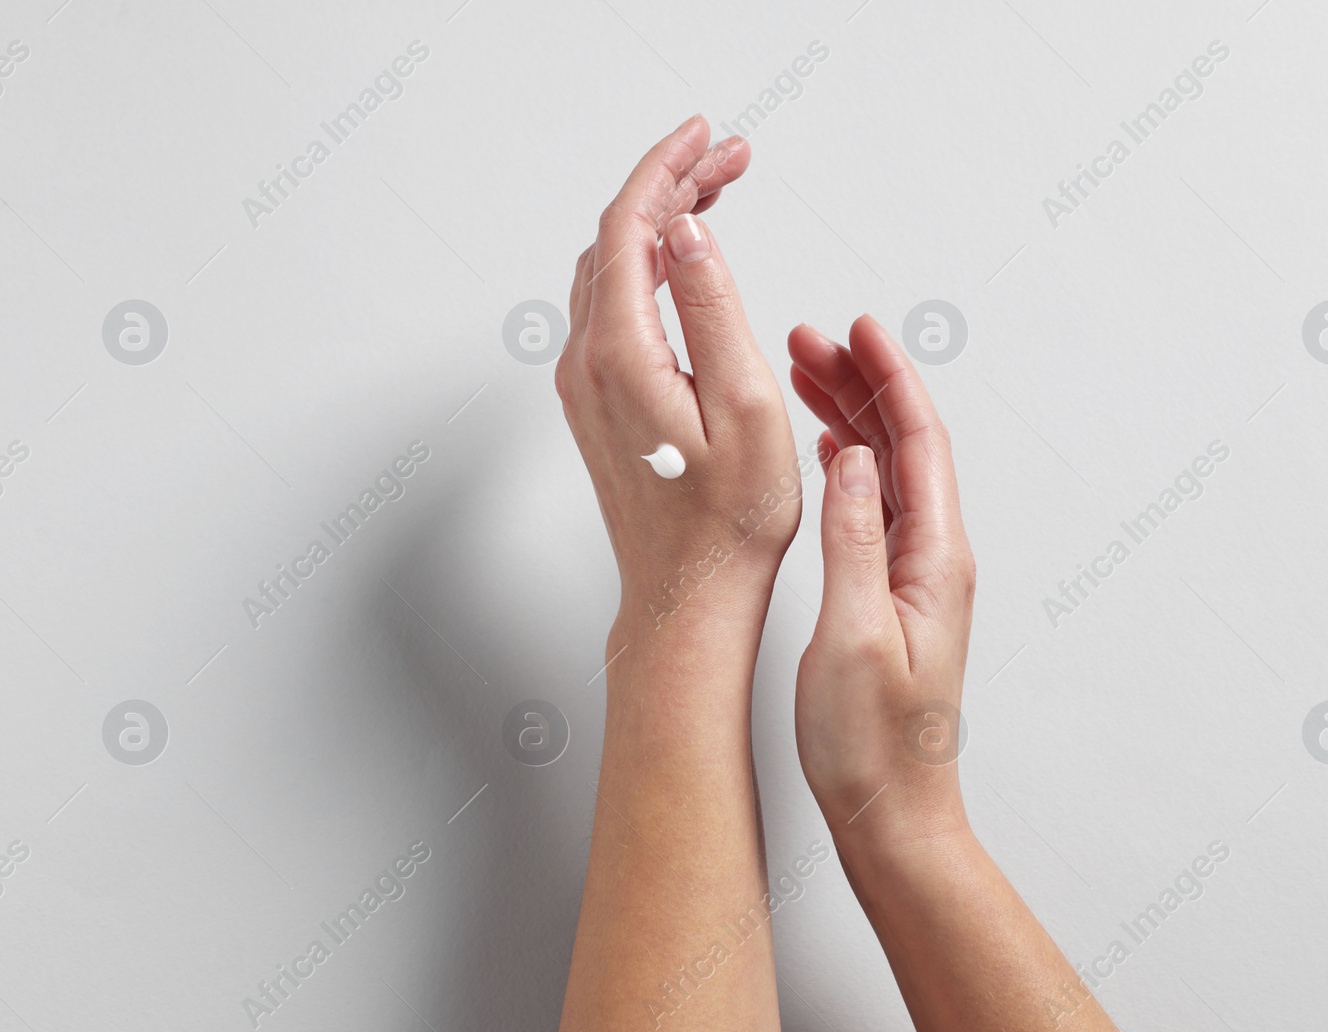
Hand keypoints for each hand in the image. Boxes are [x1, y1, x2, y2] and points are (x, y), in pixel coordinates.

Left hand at [556, 117, 801, 633]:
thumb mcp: (743, 407)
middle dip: (671, 185)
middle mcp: (586, 364)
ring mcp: (584, 384)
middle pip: (618, 238)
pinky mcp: (595, 402)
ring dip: (657, 222)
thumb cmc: (727, 524)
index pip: (631, 225)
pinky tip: (681, 263)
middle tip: (730, 159)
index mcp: (621, 356)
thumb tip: (685, 230)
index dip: (668, 168)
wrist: (686, 597)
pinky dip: (645, 265)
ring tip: (715, 196)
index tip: (708, 137)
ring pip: (611, 269)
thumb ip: (711, 308)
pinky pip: (610, 305)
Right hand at [788, 315, 976, 841]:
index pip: (918, 443)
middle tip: (807, 341)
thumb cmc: (874, 746)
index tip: (858, 330)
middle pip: (902, 445)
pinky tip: (819, 451)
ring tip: (801, 377)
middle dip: (859, 384)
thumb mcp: (853, 640)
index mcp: (934, 561)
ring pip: (884, 471)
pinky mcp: (890, 596)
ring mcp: (913, 577)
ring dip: (848, 419)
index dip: (889, 379)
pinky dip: (844, 464)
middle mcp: (932, 560)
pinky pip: (872, 506)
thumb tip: (848, 460)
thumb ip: (853, 544)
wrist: (892, 814)